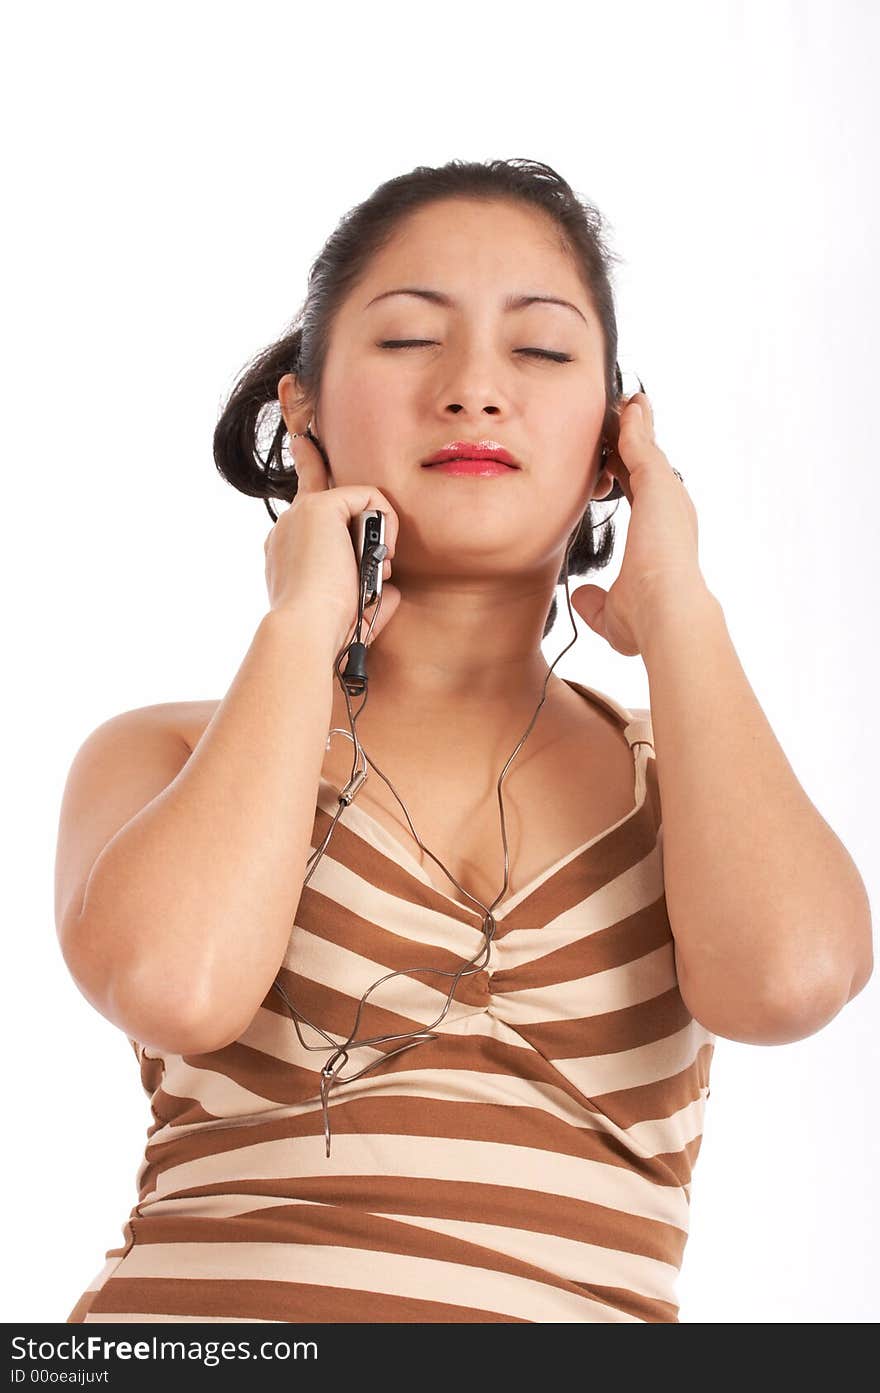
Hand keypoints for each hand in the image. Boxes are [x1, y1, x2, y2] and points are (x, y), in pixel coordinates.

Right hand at [264, 427, 401, 654]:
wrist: (306, 628)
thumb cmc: (327, 629)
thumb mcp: (350, 608)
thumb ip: (368, 592)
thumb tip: (390, 588)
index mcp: (288, 551)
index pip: (304, 508)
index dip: (307, 472)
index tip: (304, 442)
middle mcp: (289, 527)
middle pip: (318, 482)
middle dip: (336, 484)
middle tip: (332, 468)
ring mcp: (301, 514)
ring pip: (354, 500)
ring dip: (377, 534)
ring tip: (376, 568)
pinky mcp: (318, 506)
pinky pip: (368, 497)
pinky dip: (385, 523)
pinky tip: (381, 553)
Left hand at [570, 392, 705, 655]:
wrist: (666, 613)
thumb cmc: (646, 621)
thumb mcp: (612, 613)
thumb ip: (597, 602)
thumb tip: (582, 598)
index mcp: (662, 537)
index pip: (641, 497)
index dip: (626, 478)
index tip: (613, 465)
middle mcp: (671, 512)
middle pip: (649, 468)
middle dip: (636, 444)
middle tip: (625, 419)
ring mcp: (669, 495)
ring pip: (648, 451)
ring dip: (637, 427)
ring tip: (628, 402)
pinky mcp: (660, 483)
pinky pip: (642, 445)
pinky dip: (635, 425)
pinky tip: (627, 406)